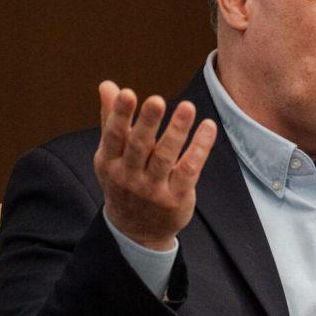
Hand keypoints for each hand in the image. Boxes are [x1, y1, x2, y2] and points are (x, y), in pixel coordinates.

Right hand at [93, 81, 217, 249]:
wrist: (137, 231)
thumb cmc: (124, 180)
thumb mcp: (111, 154)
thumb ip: (111, 118)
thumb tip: (107, 85)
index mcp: (109, 162)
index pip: (113, 136)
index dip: (119, 115)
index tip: (127, 93)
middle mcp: (128, 176)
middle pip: (139, 146)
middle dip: (148, 123)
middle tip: (157, 99)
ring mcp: (152, 189)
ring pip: (165, 157)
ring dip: (177, 131)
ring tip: (187, 107)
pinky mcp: (176, 197)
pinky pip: (189, 169)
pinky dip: (200, 148)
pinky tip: (208, 127)